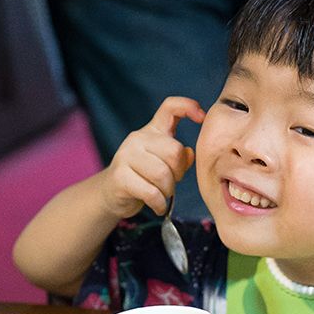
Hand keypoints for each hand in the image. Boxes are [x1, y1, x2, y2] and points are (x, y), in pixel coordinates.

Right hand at [98, 97, 205, 219]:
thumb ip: (180, 157)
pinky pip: (151, 192)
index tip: (201, 118)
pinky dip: (159, 204)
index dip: (188, 107)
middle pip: (174, 151)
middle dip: (178, 172)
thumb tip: (190, 153)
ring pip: (162, 174)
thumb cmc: (145, 178)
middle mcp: (138, 138)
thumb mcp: (165, 164)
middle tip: (171, 183)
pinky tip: (158, 207)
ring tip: (163, 195)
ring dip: (168, 190)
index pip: (170, 107)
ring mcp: (126, 155)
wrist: (112, 195)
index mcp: (152, 131)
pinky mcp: (120, 176)